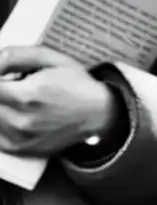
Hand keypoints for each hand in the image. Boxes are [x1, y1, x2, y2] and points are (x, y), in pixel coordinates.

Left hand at [0, 46, 116, 155]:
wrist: (99, 113)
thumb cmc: (77, 84)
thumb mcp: (51, 58)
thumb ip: (14, 56)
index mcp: (27, 95)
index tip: (6, 76)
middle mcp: (21, 120)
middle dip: (2, 90)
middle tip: (17, 86)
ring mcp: (19, 138)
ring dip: (2, 105)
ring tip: (22, 99)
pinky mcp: (19, 148)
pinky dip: (3, 120)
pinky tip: (21, 113)